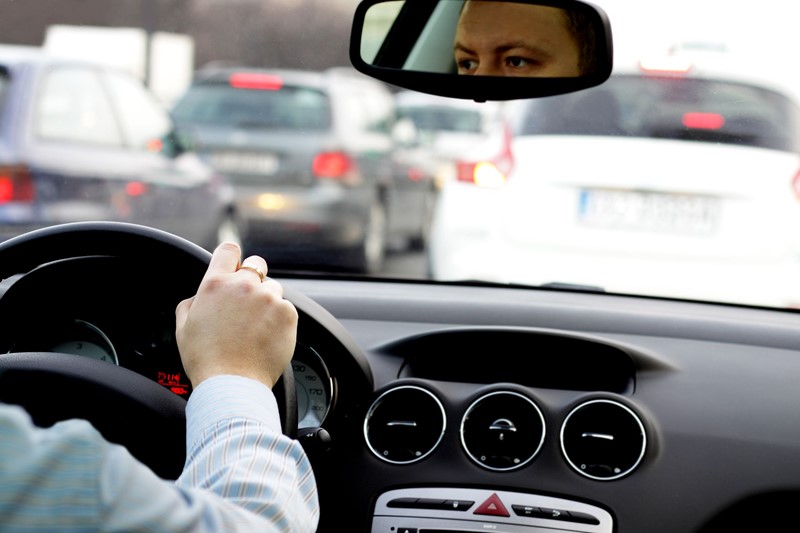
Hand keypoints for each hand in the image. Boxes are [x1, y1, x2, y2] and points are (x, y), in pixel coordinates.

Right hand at [175, 242, 297, 388]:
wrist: (232, 383)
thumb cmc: (206, 359)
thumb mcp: (183, 326)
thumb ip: (193, 302)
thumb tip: (200, 296)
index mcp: (215, 285)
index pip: (228, 250)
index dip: (232, 257)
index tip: (235, 266)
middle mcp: (243, 286)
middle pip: (256, 265)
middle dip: (253, 279)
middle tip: (247, 303)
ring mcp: (268, 298)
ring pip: (273, 288)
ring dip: (267, 301)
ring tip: (256, 328)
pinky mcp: (287, 313)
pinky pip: (286, 307)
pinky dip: (280, 319)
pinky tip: (267, 336)